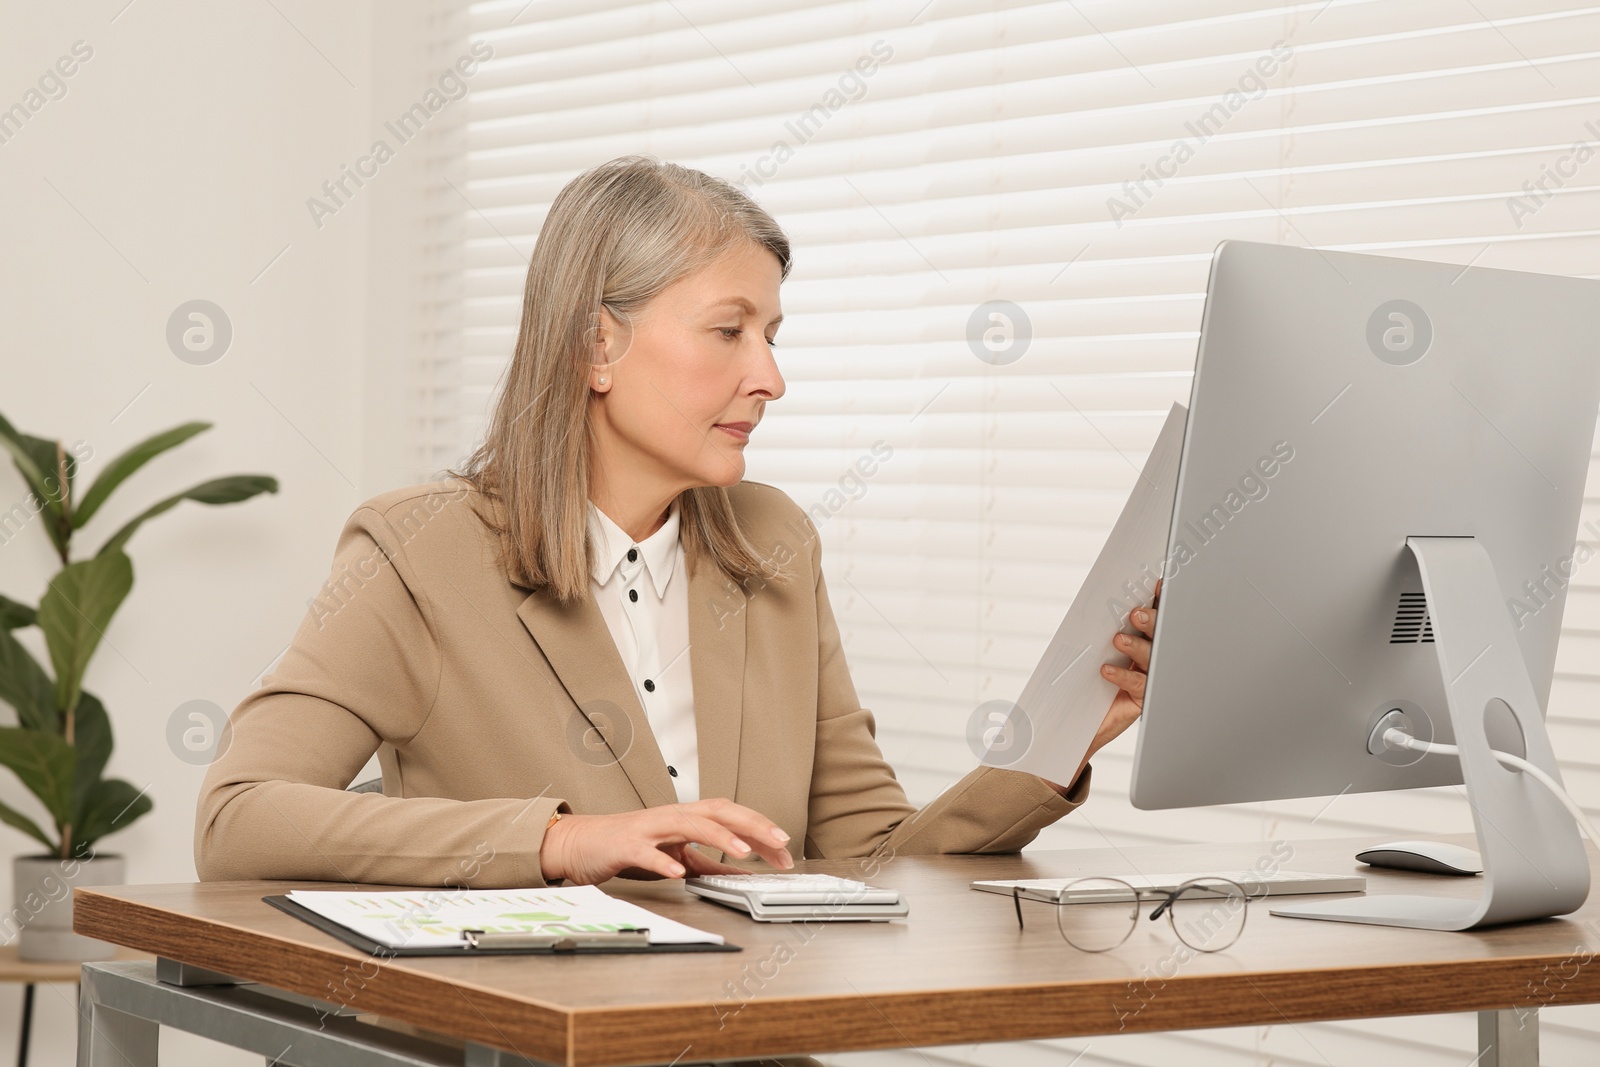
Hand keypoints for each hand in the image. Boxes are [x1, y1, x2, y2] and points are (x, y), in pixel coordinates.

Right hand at [540, 798, 794, 884]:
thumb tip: (742, 875)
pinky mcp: (625, 846)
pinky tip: (679, 873)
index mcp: (685, 819)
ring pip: (686, 825)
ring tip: (741, 850)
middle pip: (716, 811)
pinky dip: (663, 861)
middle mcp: (670, 818)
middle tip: (779, 842)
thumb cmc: (627, 847)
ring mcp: (647, 829)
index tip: (784, 849)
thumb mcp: (676, 856)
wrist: (579, 844)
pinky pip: (646, 853)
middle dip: (750, 823)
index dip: (759, 829)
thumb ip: (708, 865)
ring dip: (717, 836)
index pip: (730, 816)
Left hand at [1043, 579, 1161, 794]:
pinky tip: (1107, 671)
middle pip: (1159, 636)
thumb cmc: (1088, 684)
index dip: (1158, 601)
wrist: (1080, 723)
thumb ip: (1103, 633)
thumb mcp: (1095, 652)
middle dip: (1151, 622)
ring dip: (1136, 646)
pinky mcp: (1143, 699)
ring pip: (1152, 658)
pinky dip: (1122, 675)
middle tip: (1135, 614)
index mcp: (1143, 641)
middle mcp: (1151, 658)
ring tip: (1117, 640)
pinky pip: (1139, 685)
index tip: (1156, 584)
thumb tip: (1096, 607)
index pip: (1154, 618)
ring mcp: (1150, 679)